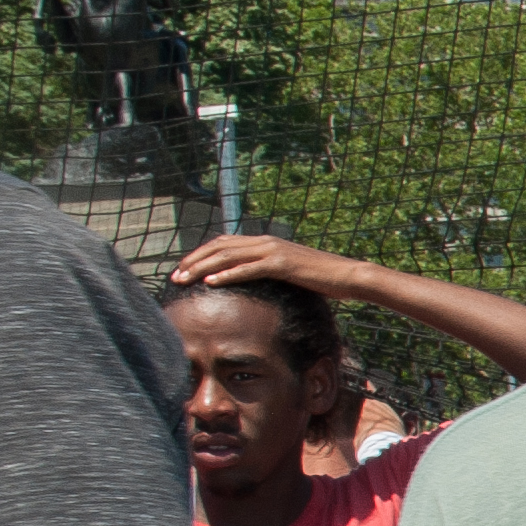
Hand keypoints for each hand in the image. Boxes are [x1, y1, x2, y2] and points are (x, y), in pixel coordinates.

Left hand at [171, 232, 372, 296]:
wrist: (350, 276)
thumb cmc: (323, 278)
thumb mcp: (291, 272)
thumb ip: (271, 271)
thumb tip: (256, 283)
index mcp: (266, 242)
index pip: (223, 243)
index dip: (200, 254)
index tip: (184, 269)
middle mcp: (266, 242)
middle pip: (219, 247)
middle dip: (193, 260)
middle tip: (175, 276)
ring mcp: (274, 251)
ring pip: (228, 255)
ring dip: (202, 267)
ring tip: (184, 279)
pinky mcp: (283, 264)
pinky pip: (249, 268)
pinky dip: (228, 274)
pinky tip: (211, 282)